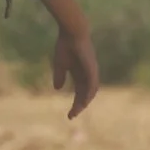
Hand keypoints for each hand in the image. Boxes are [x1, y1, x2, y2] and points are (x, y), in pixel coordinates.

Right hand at [41, 0, 99, 118]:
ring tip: (78, 110)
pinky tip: (85, 100)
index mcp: (80, 73)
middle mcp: (87, 74)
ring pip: (91, 91)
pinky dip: (89, 93)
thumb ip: (59, 76)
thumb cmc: (65, 45)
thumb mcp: (60, 64)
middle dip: (79, 105)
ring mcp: (91, 71)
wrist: (72, 33)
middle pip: (85, 94)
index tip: (69, 114)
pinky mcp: (92, 68)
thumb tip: (57, 88)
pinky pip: (92, 83)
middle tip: (72, 116)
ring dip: (85, 101)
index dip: (74, 103)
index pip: (79, 92)